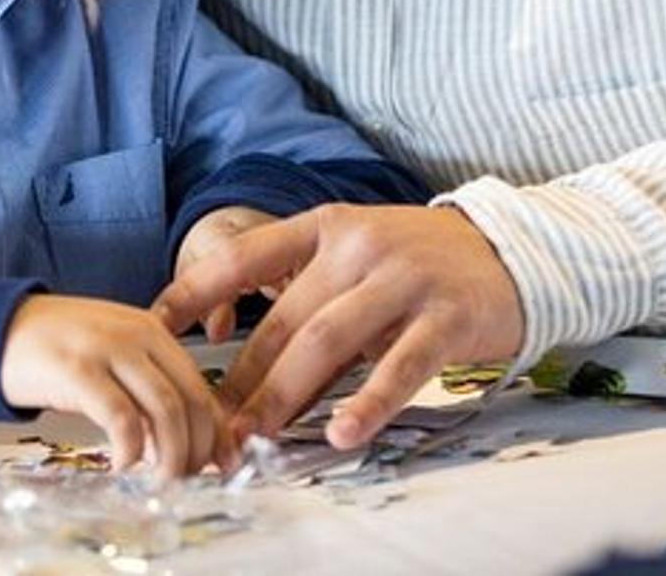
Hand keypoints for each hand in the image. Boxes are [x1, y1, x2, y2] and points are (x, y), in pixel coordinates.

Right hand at [0, 294, 235, 478]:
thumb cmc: (55, 348)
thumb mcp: (112, 352)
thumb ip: (147, 382)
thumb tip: (186, 437)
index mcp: (151, 330)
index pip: (201, 386)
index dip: (216, 432)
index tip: (220, 464)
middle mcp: (135, 335)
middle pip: (190, 401)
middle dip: (197, 450)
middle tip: (188, 479)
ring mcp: (106, 349)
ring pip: (165, 410)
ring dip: (172, 456)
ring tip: (162, 480)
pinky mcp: (77, 370)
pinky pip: (121, 417)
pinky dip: (130, 449)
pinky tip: (123, 465)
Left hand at [152, 205, 522, 450]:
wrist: (510, 251)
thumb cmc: (416, 263)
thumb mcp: (356, 259)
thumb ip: (308, 299)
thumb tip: (251, 368)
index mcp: (324, 228)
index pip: (244, 256)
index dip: (196, 288)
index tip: (154, 323)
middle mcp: (357, 248)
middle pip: (283, 320)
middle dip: (241, 378)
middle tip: (211, 424)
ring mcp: (402, 281)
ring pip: (327, 343)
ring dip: (285, 396)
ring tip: (255, 437)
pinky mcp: (445, 318)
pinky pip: (400, 367)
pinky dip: (369, 403)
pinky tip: (342, 433)